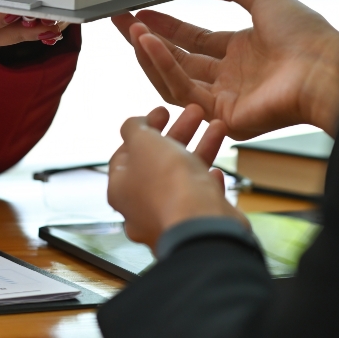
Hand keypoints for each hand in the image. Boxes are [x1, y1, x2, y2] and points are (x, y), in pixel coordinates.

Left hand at [106, 104, 241, 250]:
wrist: (202, 226)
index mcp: (120, 188)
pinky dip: (207, 183)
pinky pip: (199, 201)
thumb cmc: (167, 183)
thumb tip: (133, 125)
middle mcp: (140, 207)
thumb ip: (135, 129)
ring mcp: (168, 218)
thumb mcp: (143, 142)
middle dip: (178, 134)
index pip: (126, 152)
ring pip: (183, 178)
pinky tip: (216, 172)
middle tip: (195, 114)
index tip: (163, 112)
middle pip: (158, 162)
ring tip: (218, 127)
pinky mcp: (195, 226)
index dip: (145, 128)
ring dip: (201, 149)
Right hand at [111, 0, 338, 138]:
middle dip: (146, 40)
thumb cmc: (305, 36)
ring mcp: (224, 98)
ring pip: (173, 78)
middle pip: (176, 60)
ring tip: (133, 31)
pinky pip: (183, 91)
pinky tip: (150, 44)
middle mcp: (229, 77)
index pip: (192, 40)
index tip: (140, 11)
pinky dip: (163, 68)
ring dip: (150, 54)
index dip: (166, 25)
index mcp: (241, 51)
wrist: (324, 69)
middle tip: (120, 21)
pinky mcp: (220, 116)